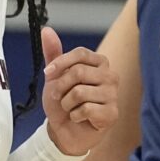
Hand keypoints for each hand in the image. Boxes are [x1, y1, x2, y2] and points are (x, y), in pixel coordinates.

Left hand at [41, 26, 118, 155]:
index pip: (81, 54)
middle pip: (78, 72)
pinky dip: (74, 115)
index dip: (61, 63)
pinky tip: (78, 118)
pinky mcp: (112, 113)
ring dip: (66, 103)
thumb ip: (53, 53)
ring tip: (69, 108)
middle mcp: (110, 76)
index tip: (48, 73)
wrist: (65, 130)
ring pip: (79, 92)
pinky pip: (85, 109)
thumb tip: (47, 30)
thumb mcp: (55, 76)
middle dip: (60, 87)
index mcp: (99, 63)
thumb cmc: (64, 101)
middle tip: (58, 97)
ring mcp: (113, 95)